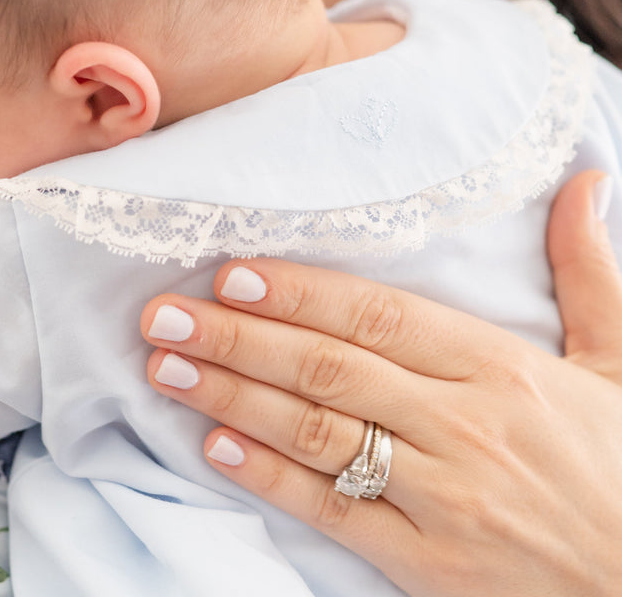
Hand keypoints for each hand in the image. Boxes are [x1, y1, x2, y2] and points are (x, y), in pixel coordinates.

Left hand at [140, 171, 621, 596]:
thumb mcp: (621, 363)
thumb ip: (588, 272)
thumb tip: (586, 181)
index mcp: (501, 368)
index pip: (378, 316)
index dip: (299, 292)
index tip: (232, 272)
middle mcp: (463, 427)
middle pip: (329, 369)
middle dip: (238, 336)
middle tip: (162, 313)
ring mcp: (443, 499)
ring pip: (318, 435)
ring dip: (233, 396)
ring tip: (167, 366)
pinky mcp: (429, 565)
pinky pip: (334, 513)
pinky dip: (270, 478)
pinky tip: (214, 446)